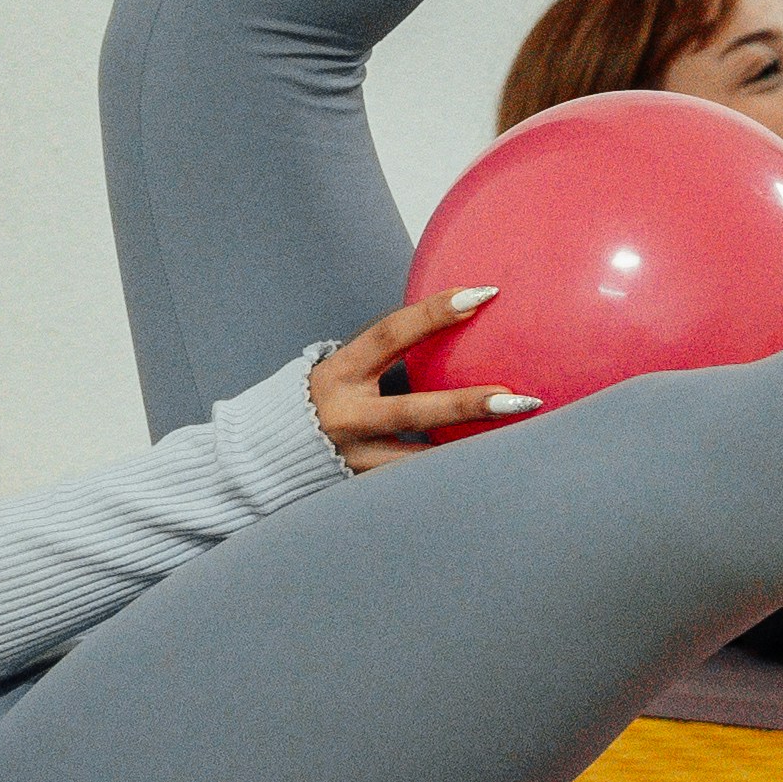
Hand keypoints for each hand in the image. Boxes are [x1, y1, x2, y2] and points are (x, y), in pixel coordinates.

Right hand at [305, 288, 530, 468]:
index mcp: (340, 372)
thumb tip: (449, 320)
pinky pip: (411, 481)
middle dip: (467, 404)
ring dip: (466, 452)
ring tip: (518, 445)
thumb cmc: (318, 399)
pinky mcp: (360, 486)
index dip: (436, 312)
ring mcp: (353, 457)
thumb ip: (384, 354)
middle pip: (414, 411)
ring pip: (418, 461)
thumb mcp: (342, 369)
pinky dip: (446, 474)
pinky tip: (485, 470)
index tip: (483, 294)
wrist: (262, 455)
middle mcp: (345, 415)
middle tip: (520, 397)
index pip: (392, 333)